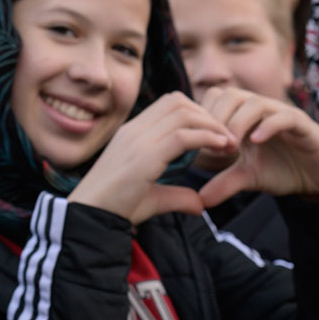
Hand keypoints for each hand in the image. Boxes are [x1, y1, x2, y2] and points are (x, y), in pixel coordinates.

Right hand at [67, 94, 234, 223]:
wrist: (91, 217)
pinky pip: (183, 136)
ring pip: (183, 113)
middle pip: (178, 101)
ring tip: (227, 142)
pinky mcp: (144, 156)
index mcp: (131, 133)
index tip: (213, 133)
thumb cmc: (116, 208)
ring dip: (212, 124)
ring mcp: (138, 141)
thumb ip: (177, 196)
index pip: (168, 105)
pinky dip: (207, 137)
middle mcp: (134, 131)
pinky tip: (221, 147)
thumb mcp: (152, 197)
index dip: (196, 113)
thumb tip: (200, 205)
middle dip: (207, 114)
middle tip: (225, 135)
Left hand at [195, 87, 318, 204]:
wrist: (318, 178)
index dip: (203, 119)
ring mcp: (281, 114)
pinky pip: (284, 116)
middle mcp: (260, 110)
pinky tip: (256, 141)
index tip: (198, 144)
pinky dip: (268, 126)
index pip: (214, 99)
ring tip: (231, 147)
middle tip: (213, 147)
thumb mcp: (248, 177)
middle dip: (216, 118)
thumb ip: (224, 183)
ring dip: (237, 122)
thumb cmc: (282, 171)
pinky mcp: (302, 123)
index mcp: (243, 116)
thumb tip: (200, 200)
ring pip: (254, 102)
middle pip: (230, 94)